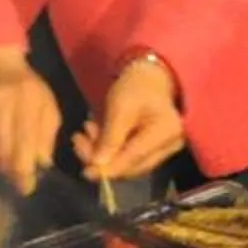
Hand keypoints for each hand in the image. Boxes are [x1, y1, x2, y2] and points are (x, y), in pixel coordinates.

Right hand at [0, 54, 62, 197]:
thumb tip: (42, 164)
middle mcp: (0, 105)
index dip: (25, 171)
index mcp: (27, 100)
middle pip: (3, 153)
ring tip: (7, 171)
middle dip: (11, 175)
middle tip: (18, 184)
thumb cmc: (30, 92)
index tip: (28, 188)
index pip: (24, 143)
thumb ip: (47, 136)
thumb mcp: (48, 107)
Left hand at [75, 54, 184, 182]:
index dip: (109, 169)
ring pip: (128, 163)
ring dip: (103, 154)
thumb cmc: (135, 86)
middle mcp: (170, 145)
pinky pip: (130, 157)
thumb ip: (110, 138)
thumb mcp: (119, 108)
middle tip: (78, 144)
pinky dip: (110, 150)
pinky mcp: (154, 149)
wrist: (150, 76)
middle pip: (132, 166)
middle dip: (103, 160)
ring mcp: (164, 149)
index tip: (85, 172)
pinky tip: (95, 136)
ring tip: (82, 136)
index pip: (134, 158)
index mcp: (165, 132)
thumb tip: (97, 166)